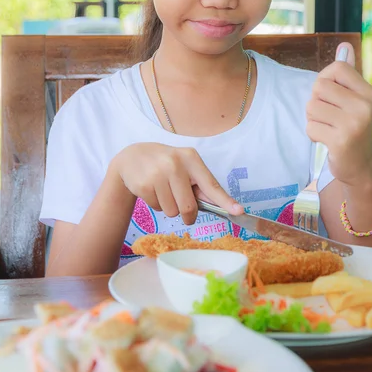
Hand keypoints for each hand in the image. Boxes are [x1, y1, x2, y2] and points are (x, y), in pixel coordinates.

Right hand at [113, 143, 243, 224]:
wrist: (133, 157)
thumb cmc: (165, 164)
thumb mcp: (184, 166)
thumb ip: (200, 184)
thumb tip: (221, 205)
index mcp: (191, 158)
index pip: (211, 184)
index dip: (225, 201)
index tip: (238, 211)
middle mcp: (175, 164)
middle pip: (189, 207)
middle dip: (188, 214)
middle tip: (182, 208)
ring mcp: (158, 174)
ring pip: (172, 211)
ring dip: (169, 208)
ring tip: (163, 190)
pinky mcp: (144, 185)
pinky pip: (157, 209)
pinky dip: (156, 204)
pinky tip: (152, 190)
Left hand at [306, 42, 371, 185]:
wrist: (358, 164)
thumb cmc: (350, 126)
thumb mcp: (353, 98)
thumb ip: (347, 73)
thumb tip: (344, 44)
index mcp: (368, 92)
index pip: (336, 68)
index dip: (325, 79)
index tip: (332, 96)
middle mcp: (365, 105)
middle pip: (319, 87)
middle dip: (316, 101)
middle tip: (329, 116)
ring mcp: (354, 123)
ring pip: (312, 107)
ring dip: (313, 119)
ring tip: (328, 128)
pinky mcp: (341, 140)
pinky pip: (310, 127)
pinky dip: (313, 134)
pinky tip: (326, 139)